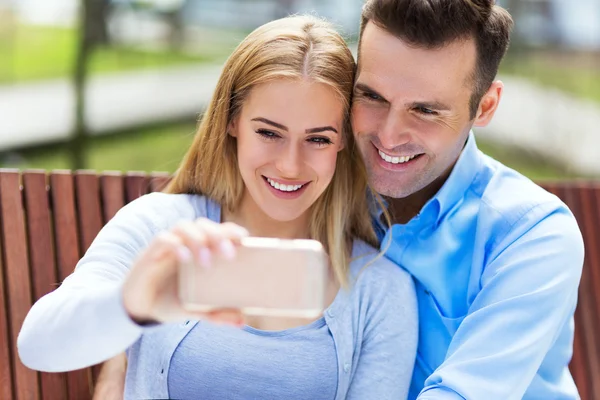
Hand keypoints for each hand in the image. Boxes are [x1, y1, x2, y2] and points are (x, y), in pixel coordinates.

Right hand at [121, 218, 248, 325]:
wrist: (139, 310)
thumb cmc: (170, 302)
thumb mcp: (196, 310)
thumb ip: (218, 313)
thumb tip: (243, 321)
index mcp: (200, 251)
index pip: (217, 230)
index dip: (231, 229)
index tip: (244, 239)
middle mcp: (185, 243)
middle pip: (203, 224)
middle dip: (218, 235)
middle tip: (229, 255)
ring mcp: (168, 245)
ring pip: (184, 226)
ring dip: (198, 239)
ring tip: (206, 261)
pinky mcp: (151, 252)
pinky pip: (163, 239)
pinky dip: (176, 245)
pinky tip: (185, 259)